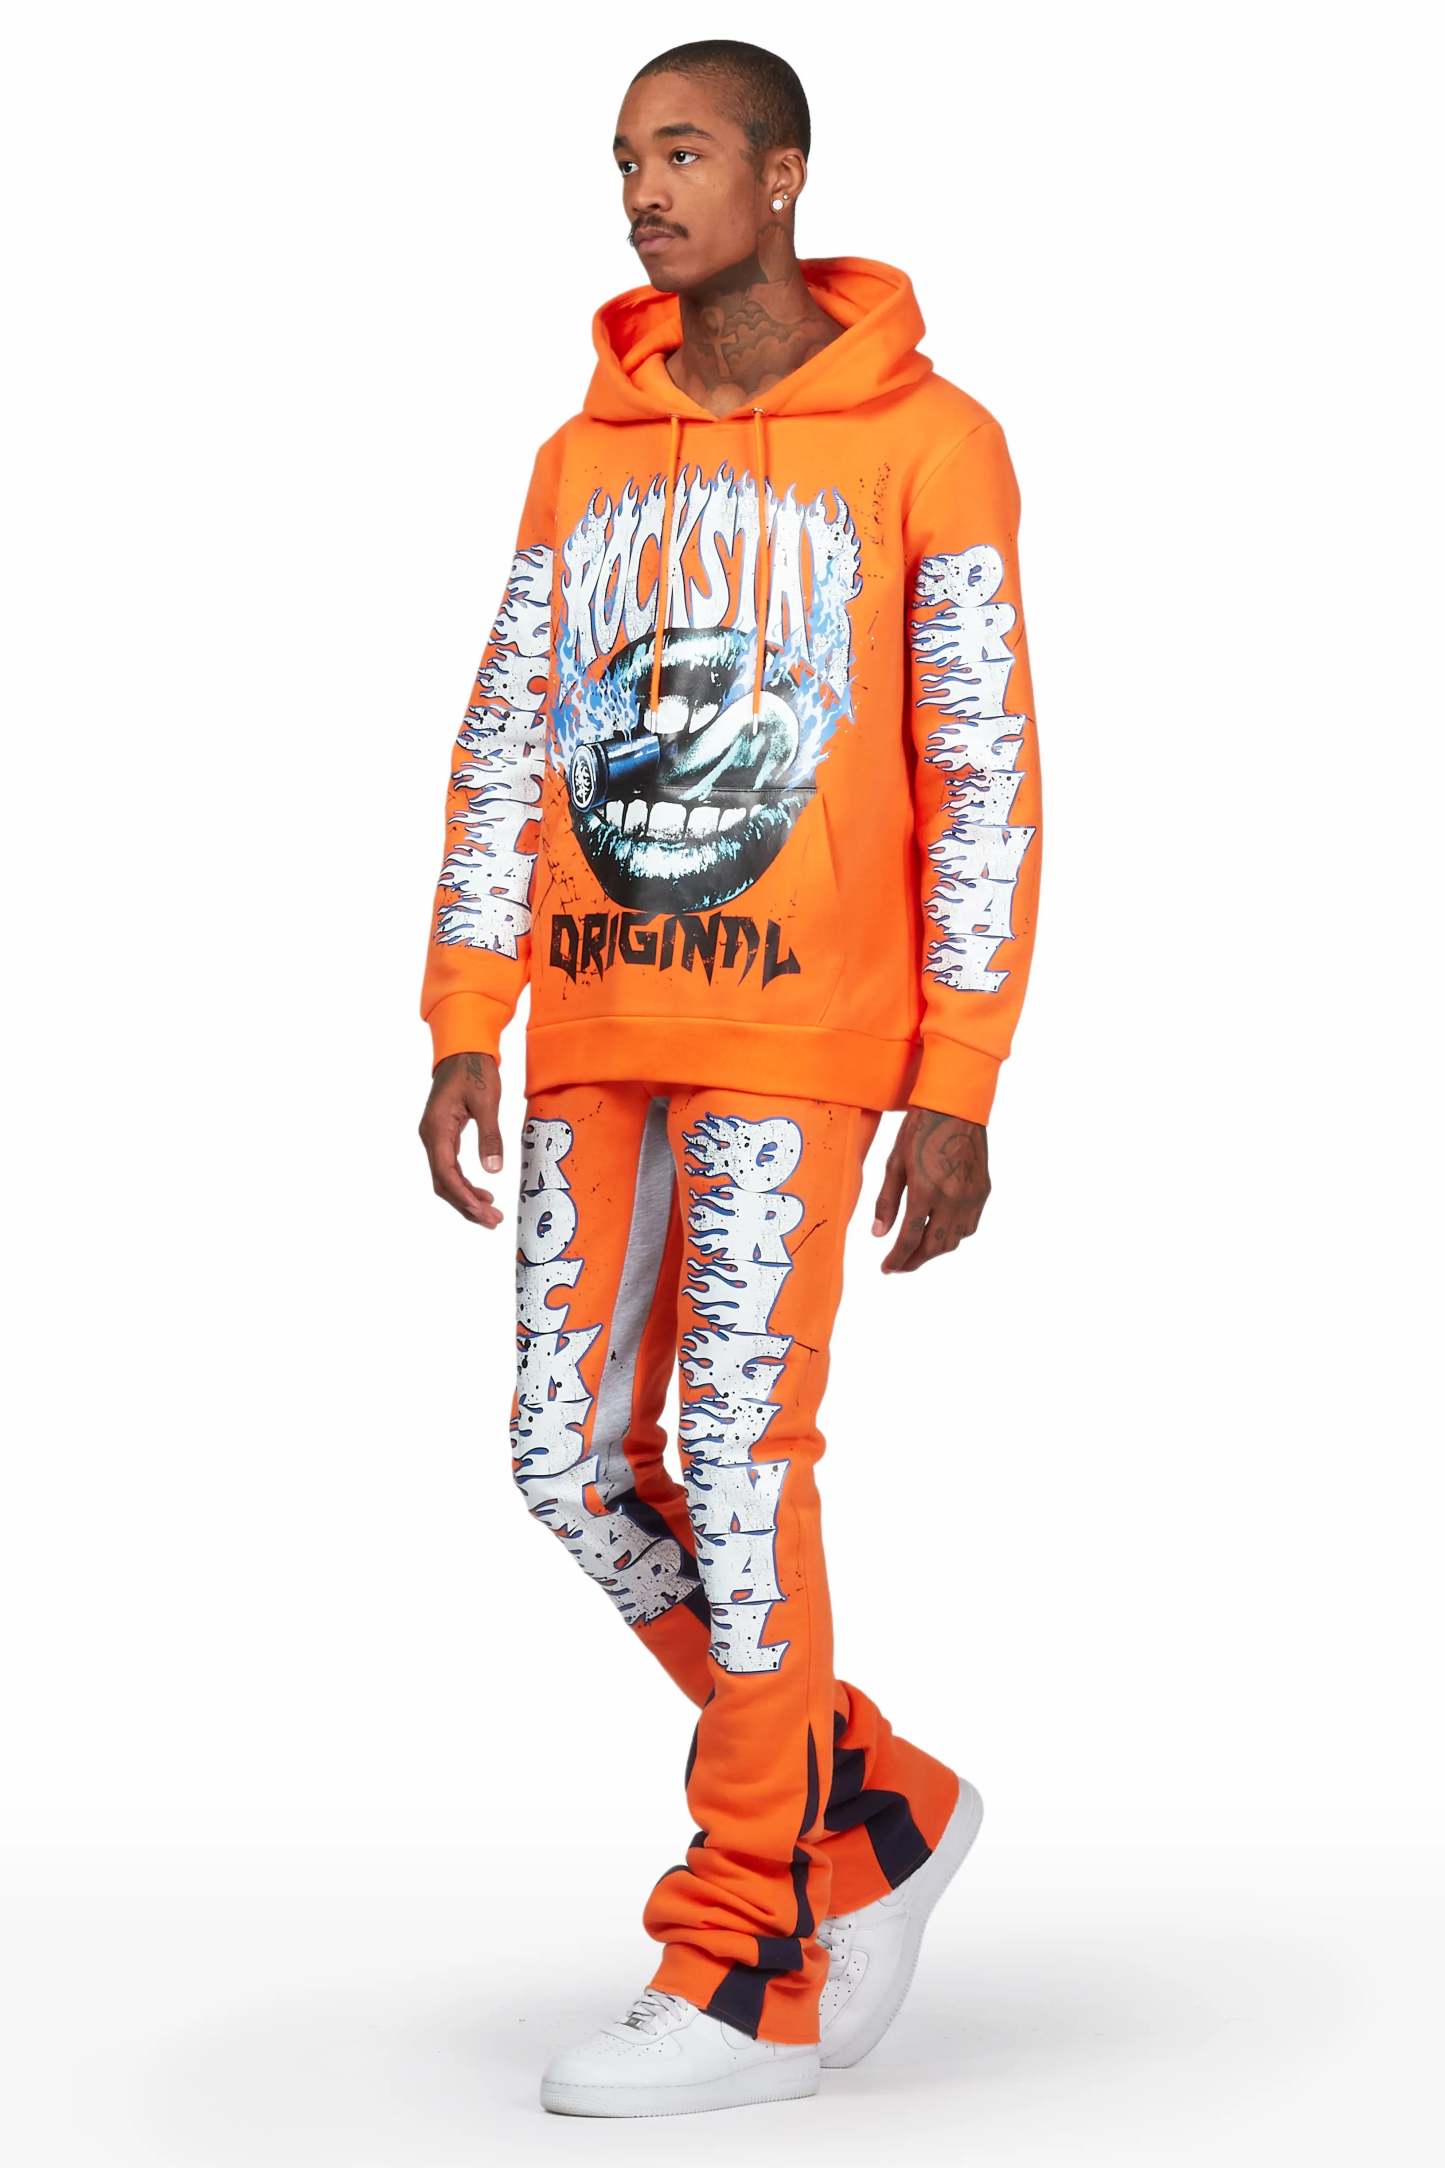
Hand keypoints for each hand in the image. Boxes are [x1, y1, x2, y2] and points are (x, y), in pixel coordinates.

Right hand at [418, 1051, 505, 1227]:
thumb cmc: (475, 1070)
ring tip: (491, 1215)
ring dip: (466, 1199)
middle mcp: (431, 1136)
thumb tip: (493, 1170)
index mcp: (437, 1128)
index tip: (483, 1212)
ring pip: (446, 1178)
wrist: (463, 1050)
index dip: (463, 1197)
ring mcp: (435, 1137)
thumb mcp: (487, 1101)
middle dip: (467, 1205)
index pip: (445, 1173)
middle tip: (493, 1221)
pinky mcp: (443, 1136)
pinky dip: (465, 1185)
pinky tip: (483, 1194)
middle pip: (443, 1183)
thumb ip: (489, 1136)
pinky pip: (449, 1168)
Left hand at [872, 1106, 989, 1271]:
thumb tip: (878, 1235)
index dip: (896, 1259)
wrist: (956, 1107)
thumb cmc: (920, 1130)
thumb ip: (887, 1202)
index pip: (909, 1239)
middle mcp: (952, 1199)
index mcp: (925, 1191)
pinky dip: (953, 1235)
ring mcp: (971, 1197)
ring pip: (954, 1241)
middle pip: (934, 1247)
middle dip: (915, 1261)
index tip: (887, 1268)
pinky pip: (969, 1226)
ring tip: (917, 1249)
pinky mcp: (983, 1191)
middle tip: (899, 1265)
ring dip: (934, 1250)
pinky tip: (940, 1231)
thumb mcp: (895, 1163)